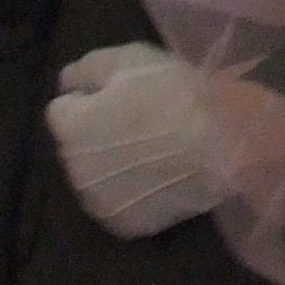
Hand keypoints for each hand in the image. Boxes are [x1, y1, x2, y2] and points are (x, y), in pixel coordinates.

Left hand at [47, 43, 221, 238]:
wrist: (221, 144)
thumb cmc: (174, 94)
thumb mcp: (128, 59)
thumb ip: (86, 70)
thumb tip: (66, 84)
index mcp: (69, 129)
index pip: (62, 109)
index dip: (91, 99)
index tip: (123, 97)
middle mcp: (74, 172)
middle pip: (77, 146)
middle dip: (97, 134)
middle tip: (139, 122)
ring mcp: (99, 204)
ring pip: (96, 177)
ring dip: (112, 165)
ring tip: (151, 151)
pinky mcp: (124, 225)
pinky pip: (118, 202)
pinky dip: (130, 192)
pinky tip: (157, 177)